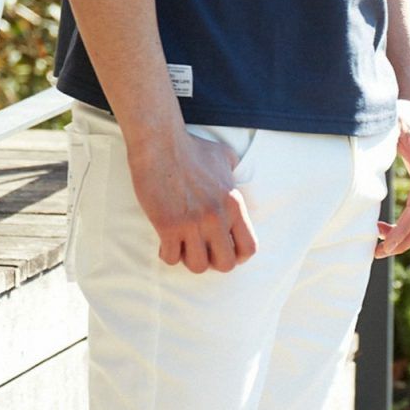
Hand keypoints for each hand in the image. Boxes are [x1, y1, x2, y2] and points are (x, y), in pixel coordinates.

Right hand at [126, 128, 258, 273]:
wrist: (160, 143)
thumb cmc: (191, 148)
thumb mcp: (224, 157)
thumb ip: (234, 172)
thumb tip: (234, 176)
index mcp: (233, 204)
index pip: (249, 248)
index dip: (239, 256)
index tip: (226, 250)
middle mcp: (216, 217)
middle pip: (225, 265)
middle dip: (214, 261)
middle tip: (202, 249)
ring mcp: (192, 223)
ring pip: (198, 266)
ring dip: (189, 259)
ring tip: (183, 245)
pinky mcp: (168, 226)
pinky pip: (171, 257)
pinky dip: (168, 253)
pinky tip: (165, 241)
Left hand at [375, 95, 409, 258]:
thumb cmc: (402, 115)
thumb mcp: (389, 123)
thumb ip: (378, 138)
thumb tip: (359, 153)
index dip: (401, 232)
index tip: (383, 246)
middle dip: (403, 243)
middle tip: (377, 253)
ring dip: (405, 238)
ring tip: (378, 241)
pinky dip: (408, 228)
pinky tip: (385, 227)